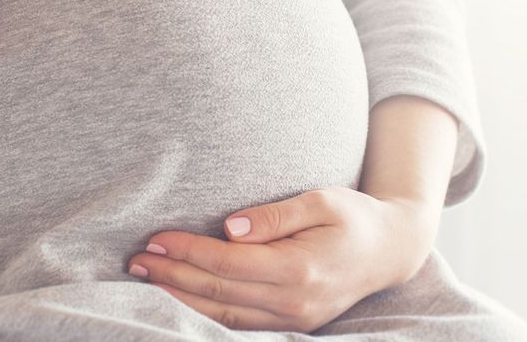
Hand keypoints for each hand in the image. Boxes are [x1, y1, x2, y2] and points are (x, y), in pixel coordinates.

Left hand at [127, 186, 436, 332]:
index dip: (189, 251)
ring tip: (148, 279)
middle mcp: (294, 302)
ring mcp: (294, 319)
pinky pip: (239, 325)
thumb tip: (230, 227)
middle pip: (219, 293)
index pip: (229, 263)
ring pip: (224, 316)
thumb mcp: (321, 200)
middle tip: (137, 260)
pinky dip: (205, 314)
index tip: (156, 238)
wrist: (389, 250)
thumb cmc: (354, 216)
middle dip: (174, 276)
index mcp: (299, 268)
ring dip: (182, 298)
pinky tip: (184, 301)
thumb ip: (276, 215)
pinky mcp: (293, 323)